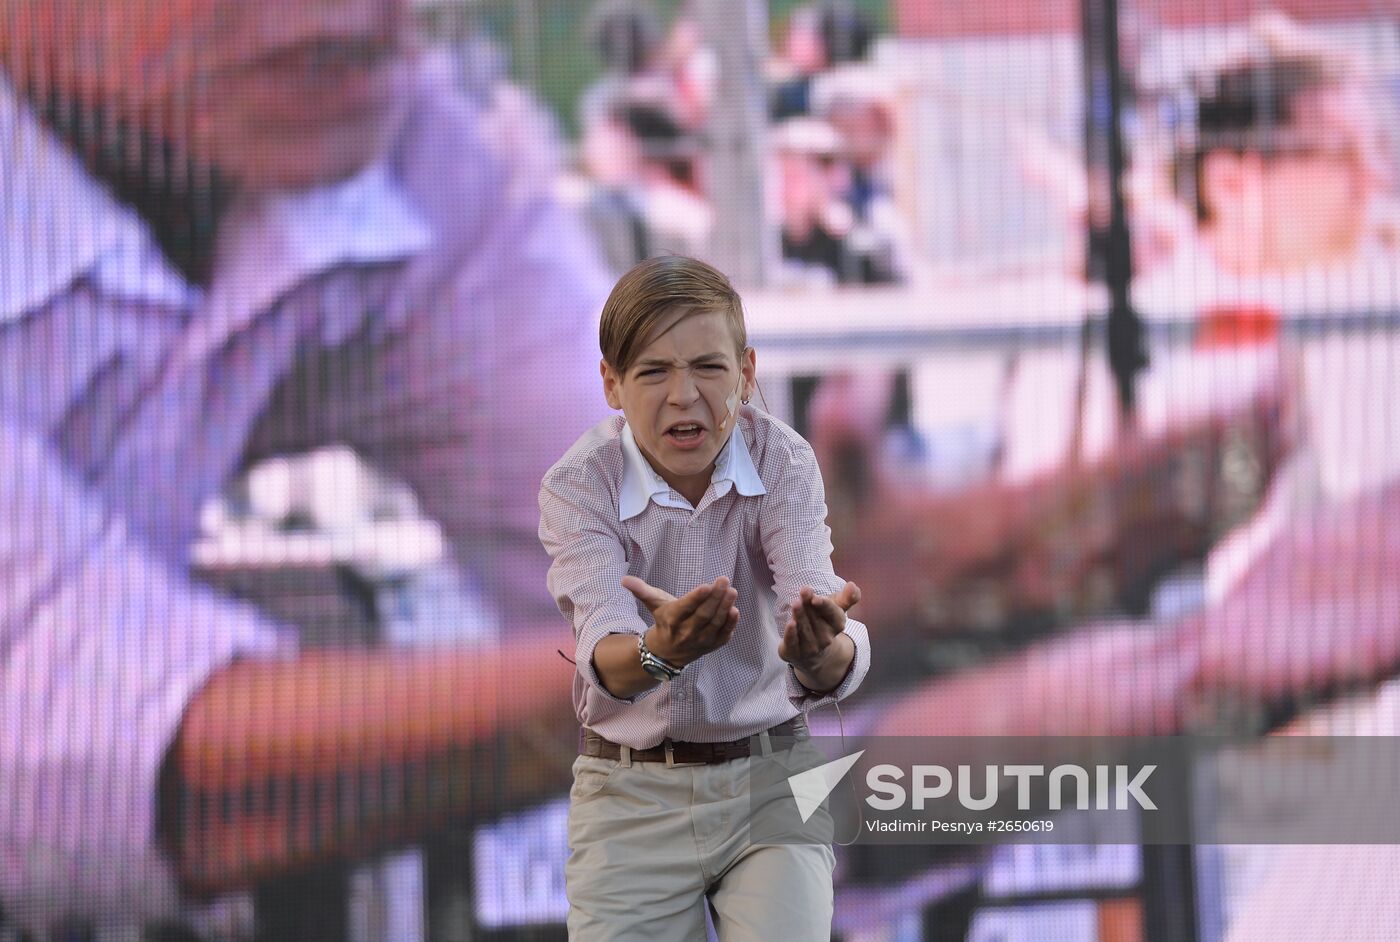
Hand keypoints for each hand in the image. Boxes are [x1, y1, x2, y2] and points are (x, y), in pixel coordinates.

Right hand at [622, 575, 739, 666]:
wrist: (666, 653)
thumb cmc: (664, 620)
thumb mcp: (653, 604)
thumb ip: (641, 590)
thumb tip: (624, 579)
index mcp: (671, 620)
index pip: (685, 608)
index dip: (696, 598)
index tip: (706, 585)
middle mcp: (686, 633)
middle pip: (703, 615)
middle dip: (715, 598)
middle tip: (724, 580)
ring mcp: (700, 641)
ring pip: (714, 624)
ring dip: (725, 608)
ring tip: (732, 591)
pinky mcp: (712, 646)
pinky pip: (723, 636)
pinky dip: (730, 625)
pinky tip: (735, 610)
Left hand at [779, 582, 860, 674]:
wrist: (814, 649)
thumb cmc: (823, 620)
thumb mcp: (836, 607)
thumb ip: (846, 597)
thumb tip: (852, 585)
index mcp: (837, 624)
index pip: (832, 613)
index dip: (824, 604)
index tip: (816, 597)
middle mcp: (826, 638)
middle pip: (816, 619)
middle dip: (808, 605)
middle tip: (803, 591)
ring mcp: (811, 647)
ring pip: (804, 629)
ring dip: (800, 616)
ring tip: (796, 603)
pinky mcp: (795, 652)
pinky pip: (793, 643)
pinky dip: (791, 634)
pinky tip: (790, 623)